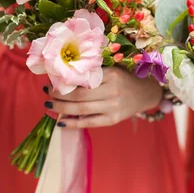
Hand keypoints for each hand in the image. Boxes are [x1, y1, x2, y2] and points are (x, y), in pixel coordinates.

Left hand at [45, 67, 162, 127]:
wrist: (146, 93)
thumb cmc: (125, 78)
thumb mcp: (112, 69)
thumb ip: (93, 72)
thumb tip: (64, 76)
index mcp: (111, 75)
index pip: (83, 79)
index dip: (65, 81)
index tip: (52, 79)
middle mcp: (112, 91)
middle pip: (79, 95)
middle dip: (59, 94)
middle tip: (46, 92)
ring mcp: (113, 107)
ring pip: (81, 109)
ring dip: (61, 107)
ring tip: (49, 104)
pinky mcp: (113, 119)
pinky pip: (89, 123)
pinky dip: (73, 123)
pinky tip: (60, 121)